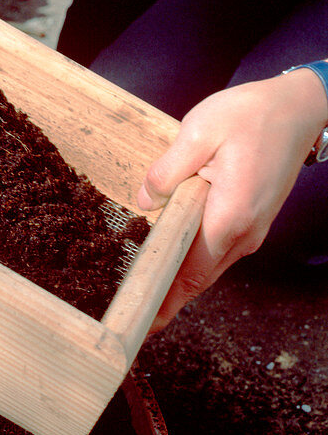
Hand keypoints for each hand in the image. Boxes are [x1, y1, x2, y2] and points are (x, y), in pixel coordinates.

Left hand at [137, 70, 327, 329]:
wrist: (300, 109)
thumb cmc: (251, 115)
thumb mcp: (199, 131)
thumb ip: (167, 169)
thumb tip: (144, 200)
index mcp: (230, 216)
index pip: (190, 274)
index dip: (165, 301)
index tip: (143, 325)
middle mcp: (245, 233)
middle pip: (199, 280)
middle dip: (167, 300)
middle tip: (134, 319)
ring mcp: (252, 230)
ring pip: (208, 269)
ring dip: (179, 283)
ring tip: (144, 294)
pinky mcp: (251, 222)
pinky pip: (217, 253)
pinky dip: (193, 264)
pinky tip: (169, 260)